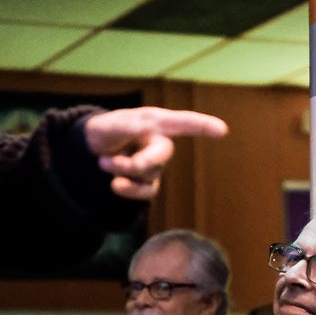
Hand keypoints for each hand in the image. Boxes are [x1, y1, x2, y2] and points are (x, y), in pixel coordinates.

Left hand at [83, 107, 227, 199]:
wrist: (93, 150)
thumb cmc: (104, 131)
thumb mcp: (107, 126)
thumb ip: (125, 127)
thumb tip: (146, 128)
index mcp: (155, 122)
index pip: (182, 123)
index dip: (202, 126)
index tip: (222, 130)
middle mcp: (159, 142)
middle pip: (163, 154)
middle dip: (138, 162)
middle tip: (109, 161)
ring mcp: (156, 164)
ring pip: (147, 174)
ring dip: (121, 170)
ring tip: (103, 160)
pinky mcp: (149, 182)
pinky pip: (146, 192)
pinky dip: (128, 190)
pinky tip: (115, 184)